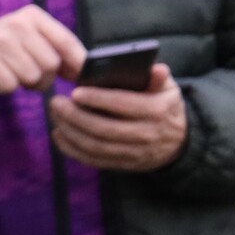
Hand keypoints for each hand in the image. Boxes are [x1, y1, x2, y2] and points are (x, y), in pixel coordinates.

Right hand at [0, 6, 84, 95]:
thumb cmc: (4, 49)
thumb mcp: (31, 40)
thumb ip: (58, 50)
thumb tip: (88, 71)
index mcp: (33, 16)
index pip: (67, 42)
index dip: (78, 64)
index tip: (81, 79)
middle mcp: (17, 23)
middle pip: (51, 64)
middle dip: (45, 78)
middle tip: (30, 75)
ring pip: (32, 77)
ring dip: (25, 84)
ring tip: (14, 74)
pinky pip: (10, 85)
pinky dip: (5, 87)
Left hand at [50, 64, 188, 171]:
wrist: (178, 142)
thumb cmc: (164, 106)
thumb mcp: (168, 89)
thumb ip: (157, 78)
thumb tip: (158, 68)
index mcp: (157, 110)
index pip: (123, 104)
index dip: (98, 99)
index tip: (75, 92)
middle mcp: (147, 134)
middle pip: (104, 129)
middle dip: (75, 116)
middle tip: (56, 102)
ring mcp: (135, 153)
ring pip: (96, 146)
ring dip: (70, 132)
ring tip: (55, 115)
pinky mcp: (124, 165)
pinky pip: (94, 160)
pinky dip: (72, 149)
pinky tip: (59, 135)